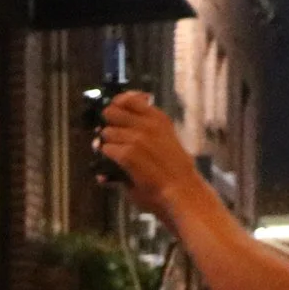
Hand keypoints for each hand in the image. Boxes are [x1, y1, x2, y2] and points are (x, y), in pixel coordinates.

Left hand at [96, 92, 202, 214]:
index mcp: (159, 118)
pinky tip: (114, 168)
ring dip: (106, 144)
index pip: (128, 99)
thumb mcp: (165, 140)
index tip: (115, 116)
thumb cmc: (173, 170)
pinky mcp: (128, 155)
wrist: (183, 191)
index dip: (116, 105)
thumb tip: (113, 127)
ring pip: (105, 133)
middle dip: (107, 124)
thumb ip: (144, 129)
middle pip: (110, 112)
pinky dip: (106, 159)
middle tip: (112, 138)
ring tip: (116, 157)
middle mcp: (148, 124)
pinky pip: (106, 149)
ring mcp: (137, 139)